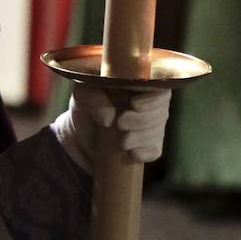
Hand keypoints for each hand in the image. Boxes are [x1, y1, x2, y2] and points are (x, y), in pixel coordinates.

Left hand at [52, 80, 171, 172]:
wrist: (79, 135)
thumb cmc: (84, 107)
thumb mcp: (81, 95)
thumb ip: (91, 96)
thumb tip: (109, 118)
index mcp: (138, 86)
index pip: (159, 87)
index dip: (151, 98)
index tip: (135, 104)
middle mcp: (150, 105)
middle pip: (161, 111)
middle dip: (142, 120)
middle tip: (121, 124)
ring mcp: (150, 127)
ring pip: (158, 131)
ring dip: (141, 137)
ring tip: (122, 141)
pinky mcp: (147, 147)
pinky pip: (155, 150)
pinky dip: (144, 152)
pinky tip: (132, 154)